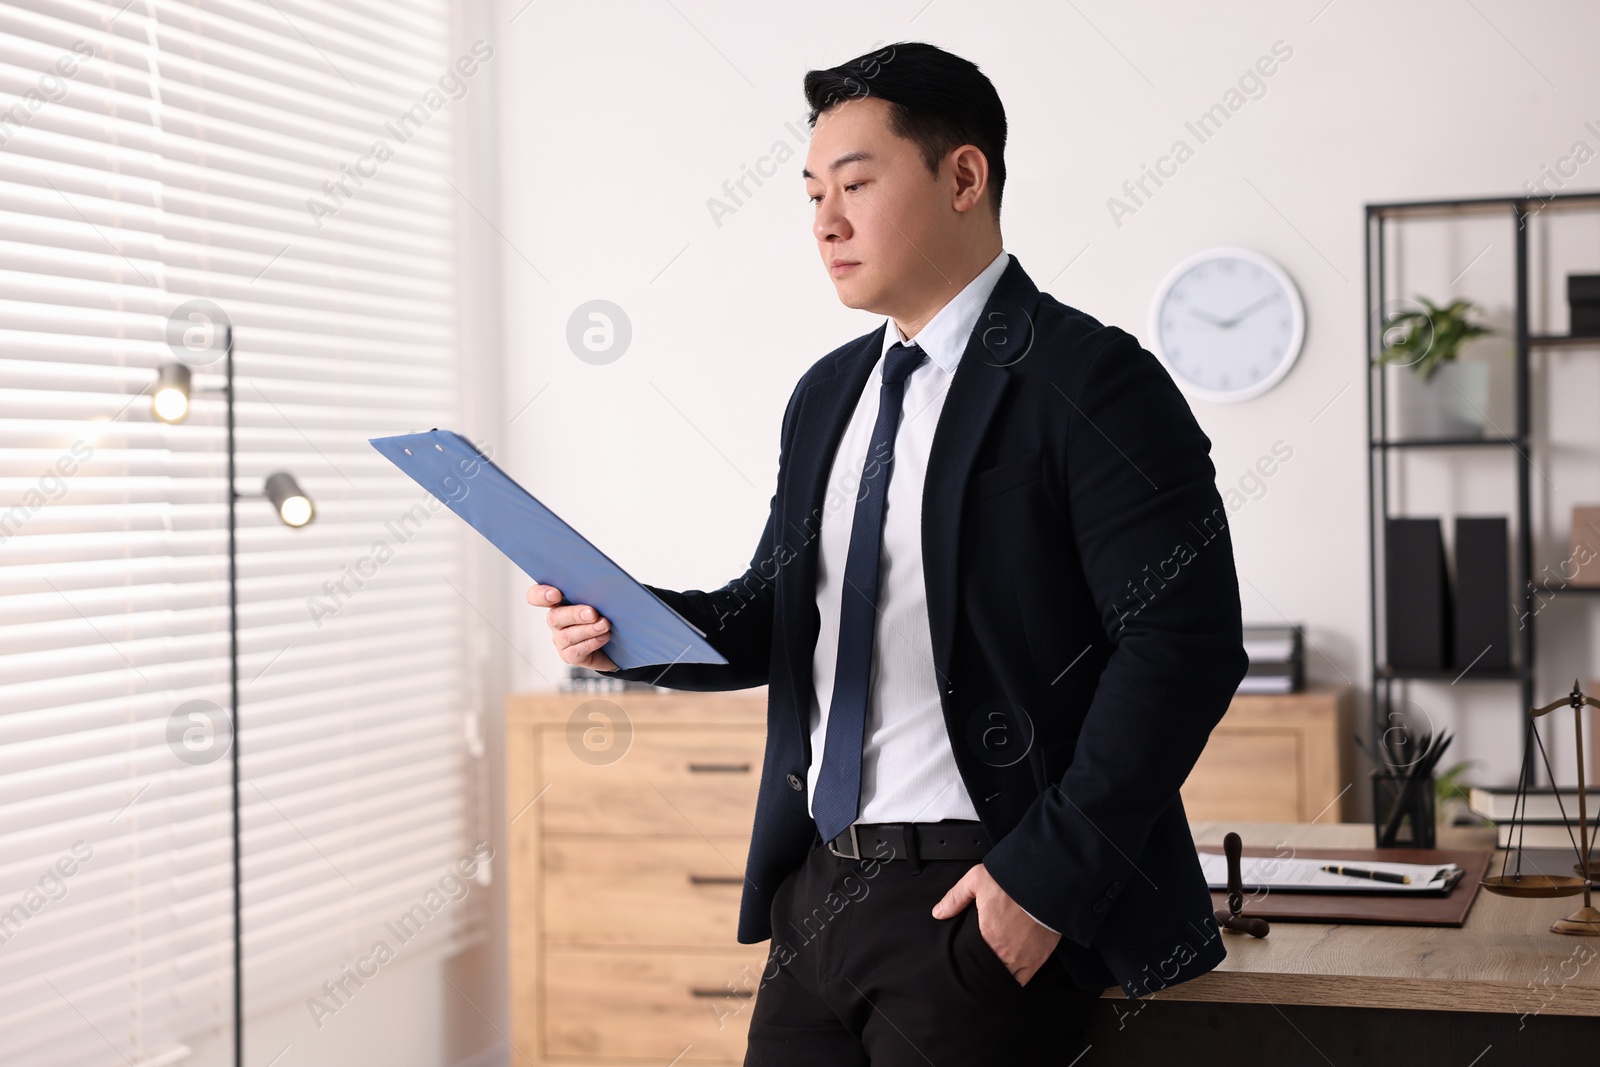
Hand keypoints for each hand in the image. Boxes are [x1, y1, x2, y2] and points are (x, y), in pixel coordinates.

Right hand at [527, 583, 617, 671]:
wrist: (617, 643)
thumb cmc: (605, 615)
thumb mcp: (600, 600)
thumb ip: (594, 592)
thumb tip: (603, 586)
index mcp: (558, 601)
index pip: (536, 596)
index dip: (541, 594)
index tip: (556, 594)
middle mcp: (556, 619)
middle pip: (555, 616)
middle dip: (574, 614)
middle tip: (593, 613)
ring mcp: (560, 639)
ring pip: (567, 635)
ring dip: (588, 629)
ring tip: (605, 625)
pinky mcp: (569, 655)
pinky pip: (576, 650)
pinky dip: (592, 642)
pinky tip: (604, 637)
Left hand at [931, 863, 1061, 985]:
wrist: (1045, 880)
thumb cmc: (1011, 880)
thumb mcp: (976, 881)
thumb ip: (955, 898)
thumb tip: (938, 913)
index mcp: (988, 937)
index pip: (974, 963)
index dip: (970, 967)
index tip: (966, 967)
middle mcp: (1006, 953)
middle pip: (991, 974)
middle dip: (984, 975)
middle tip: (979, 972)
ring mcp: (1025, 958)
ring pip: (1009, 979)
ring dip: (1001, 977)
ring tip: (995, 974)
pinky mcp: (1041, 956)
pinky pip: (1027, 977)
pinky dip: (1019, 977)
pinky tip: (1013, 973)